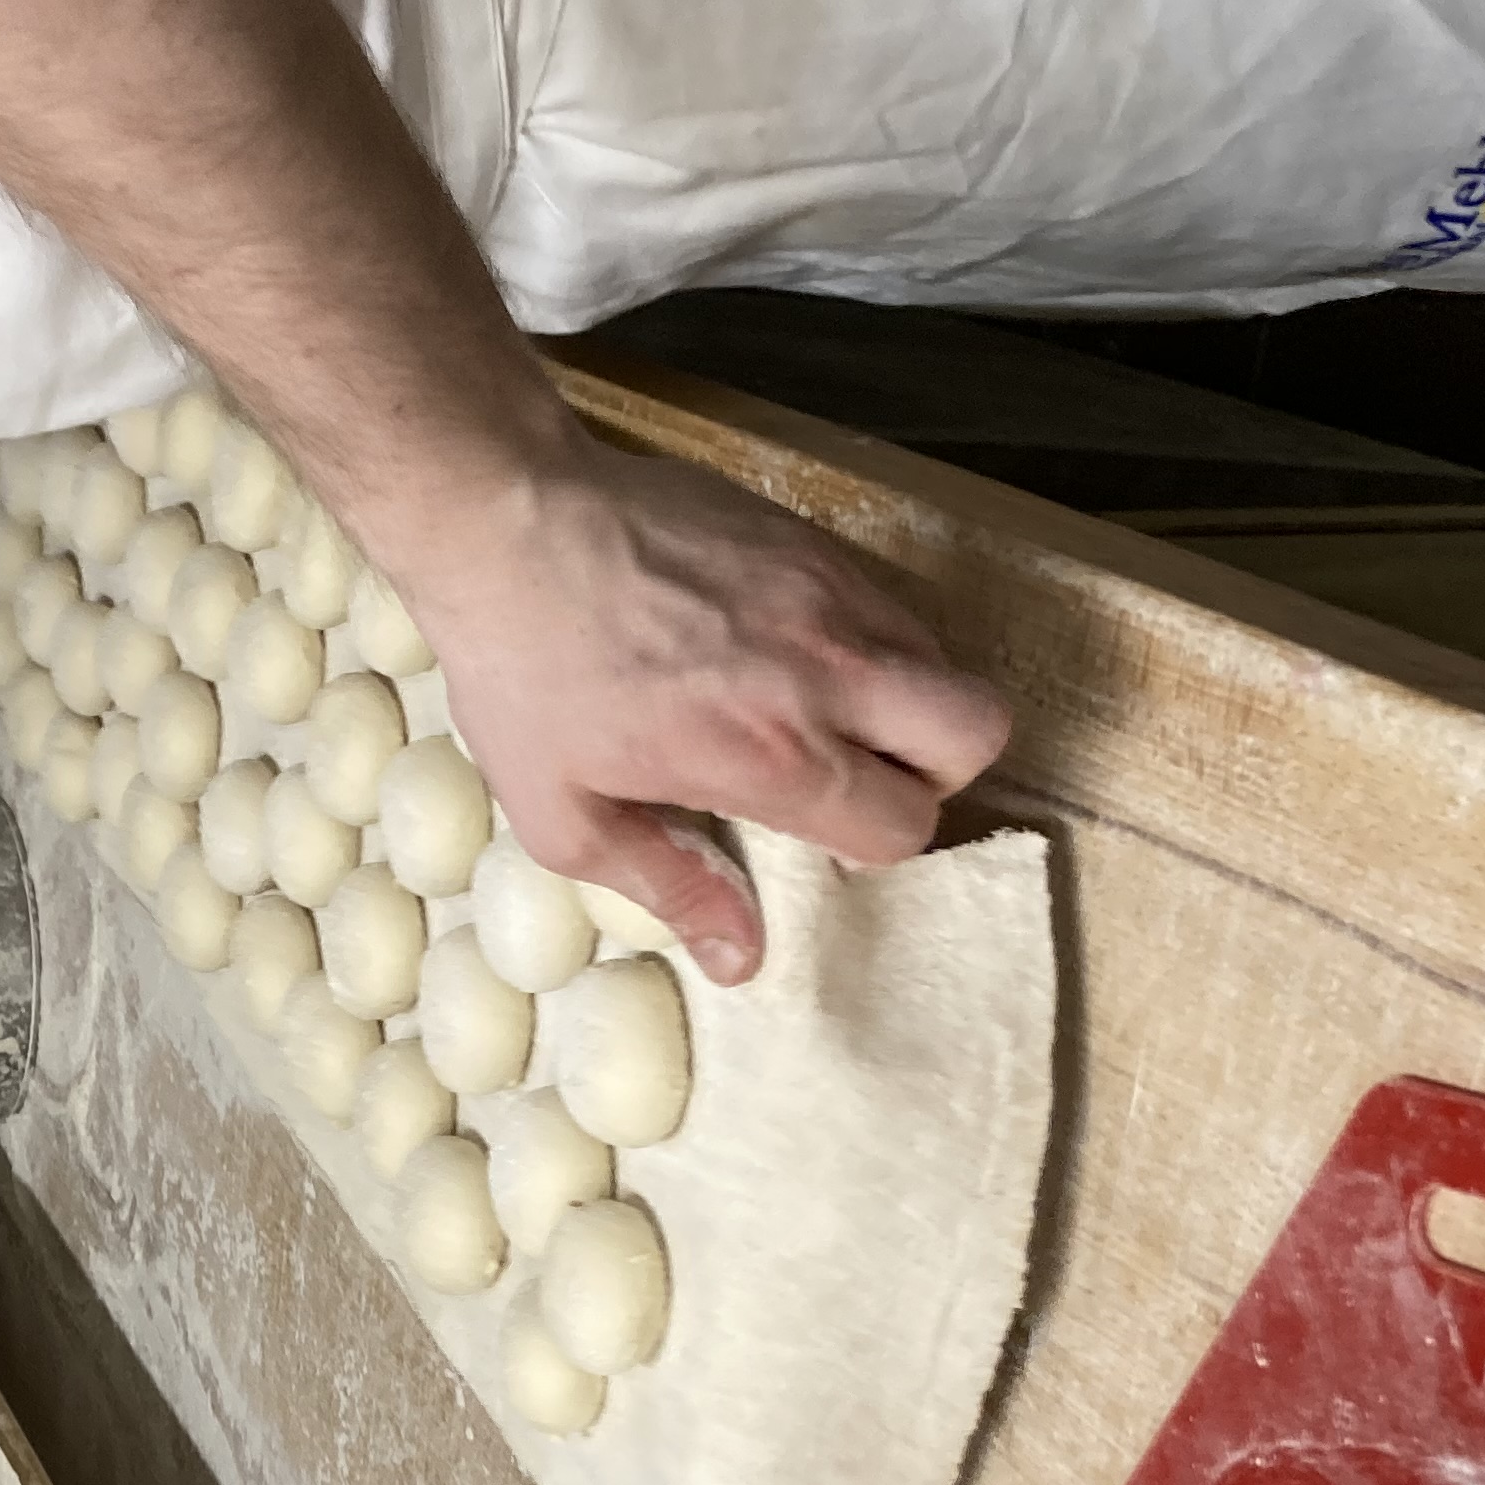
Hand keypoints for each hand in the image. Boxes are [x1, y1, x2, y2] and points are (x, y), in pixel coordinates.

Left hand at [392, 436, 1011, 981]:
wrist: (507, 524)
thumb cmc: (523, 674)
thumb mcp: (566, 817)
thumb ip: (671, 887)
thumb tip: (742, 960)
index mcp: (772, 755)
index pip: (905, 823)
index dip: (874, 842)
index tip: (821, 835)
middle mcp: (827, 672)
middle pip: (977, 732)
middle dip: (936, 771)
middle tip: (863, 776)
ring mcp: (829, 592)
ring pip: (943, 659)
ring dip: (905, 702)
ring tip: (822, 714)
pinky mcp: (812, 540)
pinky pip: (889, 603)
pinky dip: (868, 642)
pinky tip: (785, 652)